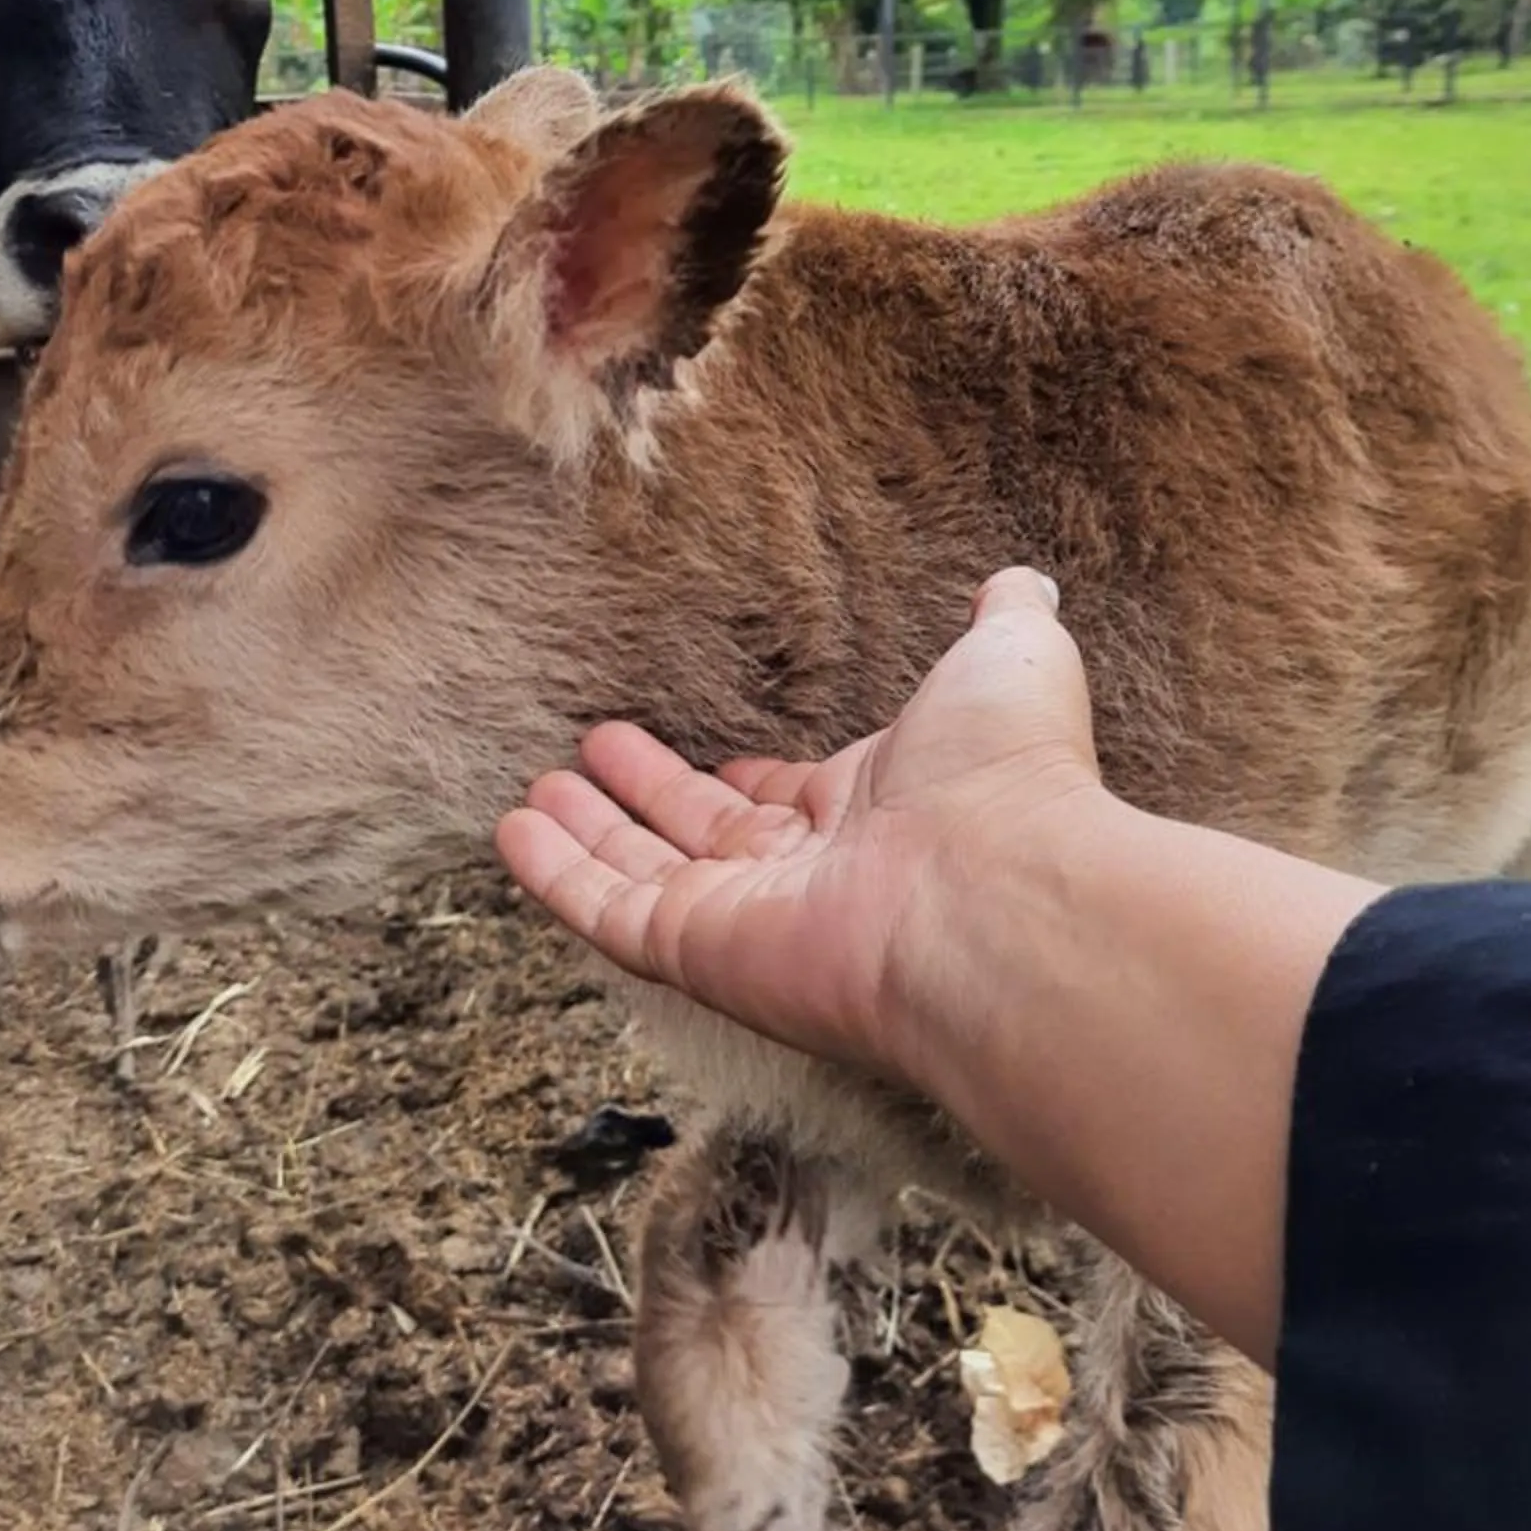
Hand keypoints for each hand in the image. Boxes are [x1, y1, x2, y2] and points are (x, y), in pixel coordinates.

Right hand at [495, 567, 1103, 1084]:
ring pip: (643, 874)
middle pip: (704, 836)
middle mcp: (806, 876)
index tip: (713, 759)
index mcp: (873, 811)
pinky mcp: (696, 948)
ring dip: (588, 833)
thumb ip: (1003, 620)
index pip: (791, 803)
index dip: (748, 783)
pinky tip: (510, 832)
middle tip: (594, 752)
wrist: (995, 893)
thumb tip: (1021, 582)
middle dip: (649, 799)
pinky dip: (554, 877)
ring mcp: (746, 917)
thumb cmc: (1006, 778)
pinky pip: (607, 911)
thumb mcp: (1009, 661)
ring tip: (533, 792)